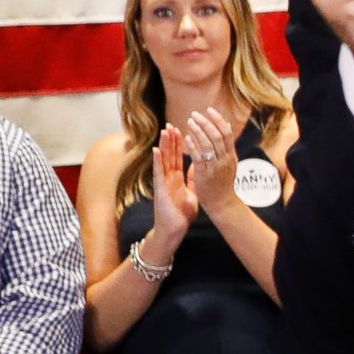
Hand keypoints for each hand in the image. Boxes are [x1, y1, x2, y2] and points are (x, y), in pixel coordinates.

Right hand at [148, 126, 197, 248]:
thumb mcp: (191, 192)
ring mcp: (163, 183)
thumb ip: (192, 180)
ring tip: (164, 131)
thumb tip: (198, 167)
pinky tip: (156, 151)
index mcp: (177, 178)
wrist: (174, 230)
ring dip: (163, 146)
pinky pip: (159, 173)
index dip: (179, 144)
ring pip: (163, 161)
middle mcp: (169, 178)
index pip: (178, 157)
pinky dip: (157, 162)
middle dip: (171, 140)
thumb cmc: (181, 213)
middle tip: (171, 124)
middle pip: (170, 155)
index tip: (181, 129)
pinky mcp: (160, 189)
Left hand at [179, 108, 240, 217]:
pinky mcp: (205, 174)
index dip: (218, 120)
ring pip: (208, 144)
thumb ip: (226, 146)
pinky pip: (199, 157)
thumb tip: (226, 125)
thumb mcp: (229, 163)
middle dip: (206, 123)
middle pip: (217, 136)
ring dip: (198, 131)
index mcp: (231, 156)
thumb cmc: (223, 184)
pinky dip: (193, 146)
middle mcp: (225, 160)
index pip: (227, 133)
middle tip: (195, 114)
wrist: (223, 204)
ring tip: (189, 121)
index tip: (209, 110)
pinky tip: (186, 138)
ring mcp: (216, 167)